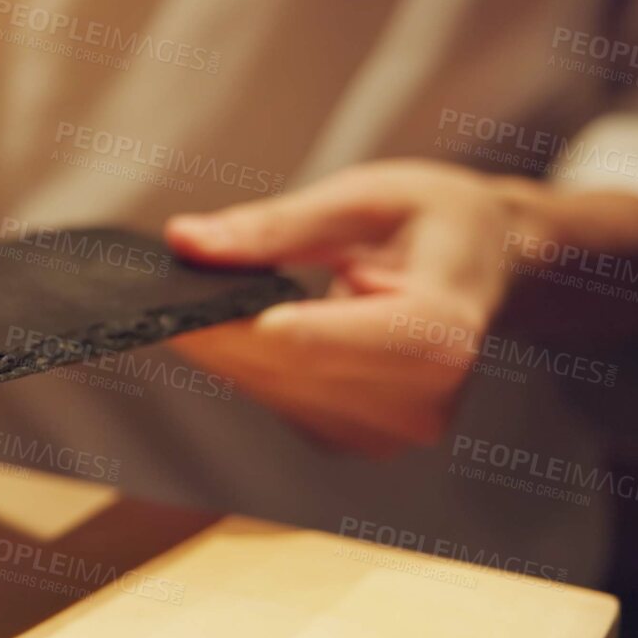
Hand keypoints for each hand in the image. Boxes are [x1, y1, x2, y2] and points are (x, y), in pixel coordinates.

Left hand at [162, 159, 546, 454]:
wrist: (487, 264)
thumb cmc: (433, 219)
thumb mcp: (363, 197)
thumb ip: (275, 226)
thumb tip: (185, 241)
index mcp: (438, 333)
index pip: (309, 342)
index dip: (231, 328)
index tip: (166, 308)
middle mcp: (420, 399)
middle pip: (281, 370)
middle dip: (212, 334)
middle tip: (149, 299)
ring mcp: (392, 430)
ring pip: (271, 392)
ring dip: (223, 352)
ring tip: (188, 306)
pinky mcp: (362, 440)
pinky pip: (281, 402)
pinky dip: (250, 366)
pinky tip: (234, 332)